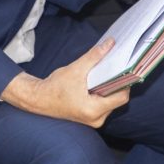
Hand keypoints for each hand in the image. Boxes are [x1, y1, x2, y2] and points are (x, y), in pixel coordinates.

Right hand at [0, 39, 129, 127]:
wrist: (38, 99)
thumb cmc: (54, 87)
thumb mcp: (76, 69)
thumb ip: (94, 57)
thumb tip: (110, 44)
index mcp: (93, 110)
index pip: (121, 97)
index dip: (125, 82)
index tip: (125, 69)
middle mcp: (96, 119)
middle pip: (118, 99)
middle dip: (117, 84)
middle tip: (116, 69)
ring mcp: (93, 120)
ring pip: (112, 102)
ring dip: (110, 88)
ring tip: (105, 75)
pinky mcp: (90, 117)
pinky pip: (104, 104)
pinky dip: (103, 93)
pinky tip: (99, 82)